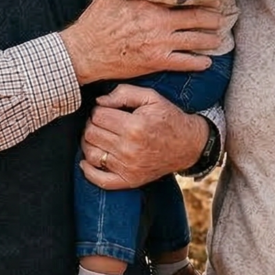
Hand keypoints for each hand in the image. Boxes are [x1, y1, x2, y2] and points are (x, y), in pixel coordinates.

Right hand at [58, 0, 219, 84]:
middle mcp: (158, 20)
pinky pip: (185, 62)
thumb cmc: (94, 23)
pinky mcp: (156, 61)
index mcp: (148, 2)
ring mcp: (159, 42)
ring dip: (210, 39)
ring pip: (195, 39)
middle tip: (222, 17)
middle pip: (195, 16)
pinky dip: (199, 62)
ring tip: (218, 38)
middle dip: (212, 17)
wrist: (85, 51)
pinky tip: (206, 62)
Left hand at [78, 84, 209, 190]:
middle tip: (103, 122)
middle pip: (91, 134)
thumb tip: (99, 101)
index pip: (98, 116)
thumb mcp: (151, 97)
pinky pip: (100, 180)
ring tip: (98, 137)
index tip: (107, 110)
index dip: (98, 110)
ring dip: (88, 143)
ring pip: (91, 153)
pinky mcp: (130, 180)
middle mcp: (130, 149)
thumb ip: (124, 93)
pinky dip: (88, 171)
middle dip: (93, 124)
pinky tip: (86, 161)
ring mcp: (129, 167)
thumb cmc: (168, 118)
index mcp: (134, 126)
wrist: (188, 144)